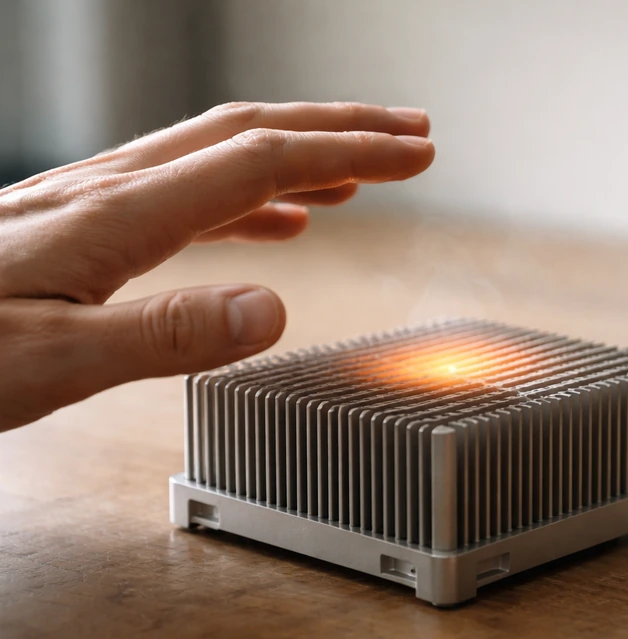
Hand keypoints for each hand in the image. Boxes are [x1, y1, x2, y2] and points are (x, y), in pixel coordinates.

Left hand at [0, 101, 433, 431]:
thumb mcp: (53, 362)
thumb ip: (166, 334)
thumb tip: (275, 309)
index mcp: (120, 215)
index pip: (262, 160)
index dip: (349, 152)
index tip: (416, 155)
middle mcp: (113, 191)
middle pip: (250, 132)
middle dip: (342, 130)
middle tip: (411, 136)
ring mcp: (97, 202)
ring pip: (222, 152)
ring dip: (303, 153)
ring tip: (362, 172)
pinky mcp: (86, 225)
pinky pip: (191, 191)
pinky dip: (253, 194)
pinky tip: (277, 224)